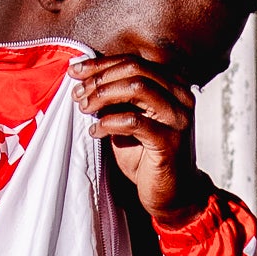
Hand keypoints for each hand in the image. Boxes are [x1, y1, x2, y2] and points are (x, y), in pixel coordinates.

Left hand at [75, 53, 208, 222]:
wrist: (171, 193)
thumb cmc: (146, 156)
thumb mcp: (128, 119)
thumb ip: (116, 98)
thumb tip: (85, 78)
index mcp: (173, 85)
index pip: (134, 62)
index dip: (101, 64)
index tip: (75, 70)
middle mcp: (181, 97)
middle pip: (135, 69)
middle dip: (100, 78)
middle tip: (78, 93)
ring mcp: (178, 118)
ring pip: (137, 88)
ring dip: (103, 96)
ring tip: (85, 108)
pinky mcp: (170, 141)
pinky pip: (134, 121)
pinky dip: (109, 122)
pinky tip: (95, 131)